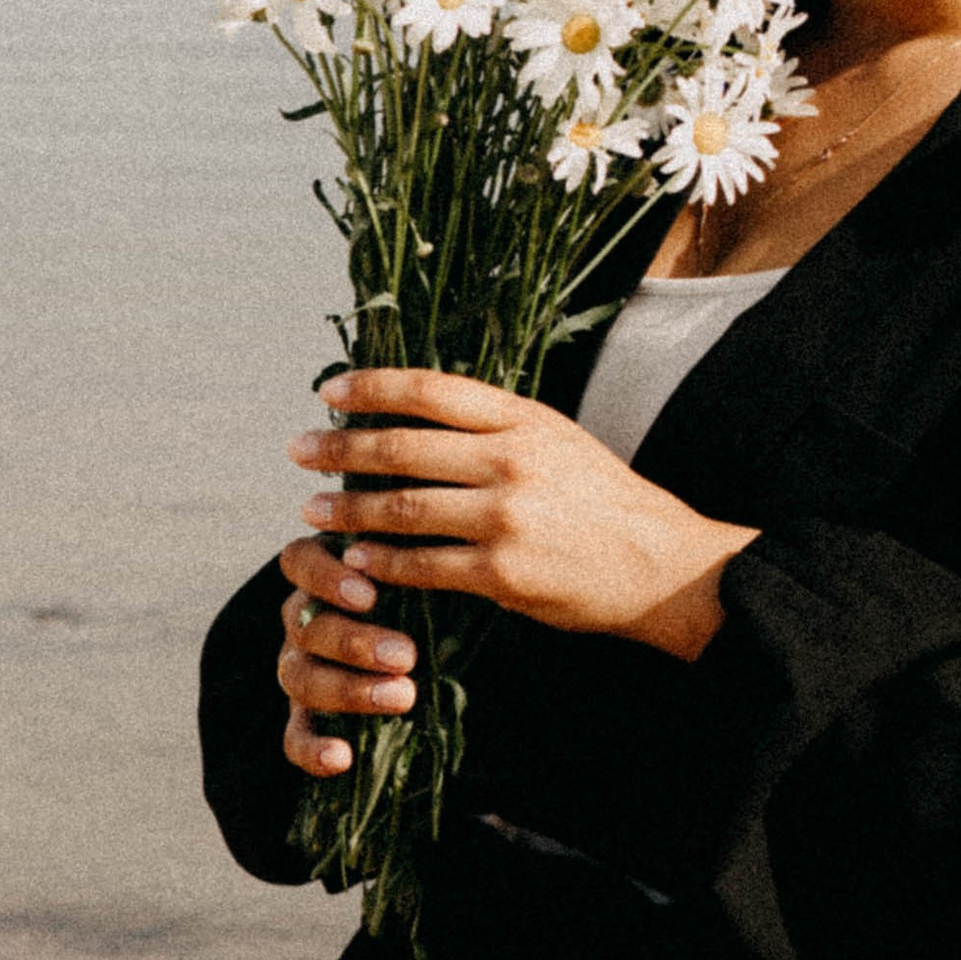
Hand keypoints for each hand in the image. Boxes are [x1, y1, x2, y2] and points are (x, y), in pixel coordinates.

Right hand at [273, 540, 416, 777]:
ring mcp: (299, 668)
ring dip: (348, 690)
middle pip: (305, 626)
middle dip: (354, 642)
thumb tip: (444, 532)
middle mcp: (302, 619)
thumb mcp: (421, 568)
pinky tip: (341, 758)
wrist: (432, 646)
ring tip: (403, 698)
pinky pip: (293, 737)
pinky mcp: (305, 717)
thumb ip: (419, 552)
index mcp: (322, 574)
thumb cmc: (428, 596)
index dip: (325, 578)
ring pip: (299, 678)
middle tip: (406, 656)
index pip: (299, 562)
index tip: (370, 596)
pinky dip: (312, 750)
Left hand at [287, 368, 754, 663]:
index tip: (329, 391)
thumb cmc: (605, 501)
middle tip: (299, 452)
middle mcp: (511, 460)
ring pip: (403, 508)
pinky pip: (423, 566)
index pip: (431, 390)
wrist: (661, 564)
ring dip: (349, 510)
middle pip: (402, 447)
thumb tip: (422, 416)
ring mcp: (505, 517)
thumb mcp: (558, 440)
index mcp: (524, 419)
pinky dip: (384, 562)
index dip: (372, 386)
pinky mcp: (502, 573)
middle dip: (340, 449)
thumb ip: (497, 427)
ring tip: (315, 511)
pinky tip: (359, 560)